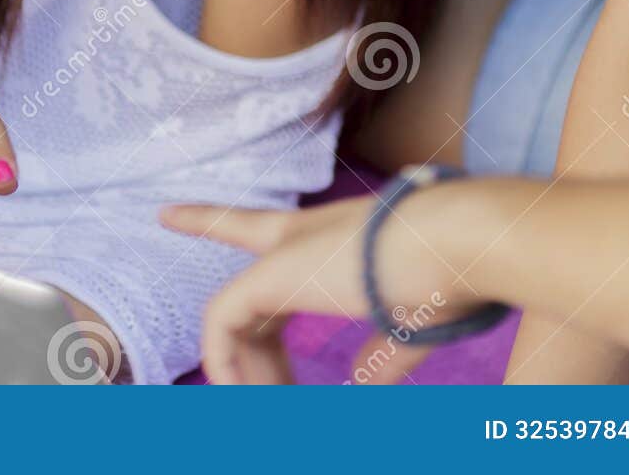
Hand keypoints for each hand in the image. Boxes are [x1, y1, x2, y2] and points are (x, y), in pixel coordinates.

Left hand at [161, 192, 479, 384]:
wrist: (464, 240)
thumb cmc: (453, 275)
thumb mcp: (412, 322)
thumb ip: (380, 355)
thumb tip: (359, 385)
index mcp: (337, 237)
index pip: (259, 228)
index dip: (211, 222)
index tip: (163, 212)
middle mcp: (304, 233)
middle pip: (246, 288)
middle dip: (241, 349)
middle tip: (250, 403)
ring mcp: (288, 248)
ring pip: (235, 311)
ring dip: (248, 373)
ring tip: (270, 414)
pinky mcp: (278, 268)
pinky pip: (223, 320)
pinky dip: (226, 361)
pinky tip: (245, 396)